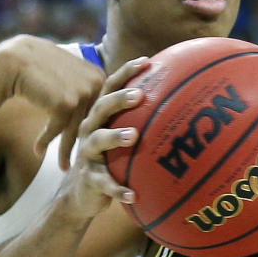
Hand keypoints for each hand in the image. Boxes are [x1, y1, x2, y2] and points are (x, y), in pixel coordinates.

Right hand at [0, 35, 106, 156]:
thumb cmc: (37, 66)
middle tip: (78, 162)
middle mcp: (95, 83)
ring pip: (74, 128)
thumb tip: (90, 101)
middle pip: (88, 120)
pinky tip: (37, 151)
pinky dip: (46, 140)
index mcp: (98, 75)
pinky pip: (57, 129)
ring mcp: (83, 93)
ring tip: (63, 167)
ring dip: (65, 149)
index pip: (96, 108)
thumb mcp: (65, 69)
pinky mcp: (67, 104)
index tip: (86, 143)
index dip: (88, 127)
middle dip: (81, 142)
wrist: (14, 60)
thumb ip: (80, 82)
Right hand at [55, 57, 148, 219]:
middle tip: (140, 95)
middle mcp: (90, 131)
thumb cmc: (108, 160)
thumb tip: (178, 104)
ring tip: (133, 137)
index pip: (111, 88)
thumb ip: (139, 122)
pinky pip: (104, 183)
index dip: (126, 73)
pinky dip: (118, 189)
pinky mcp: (88, 179)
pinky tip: (133, 195)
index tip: (147, 61)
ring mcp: (87, 155)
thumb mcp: (119, 139)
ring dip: (115, 137)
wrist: (79, 195)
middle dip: (119, 100)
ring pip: (98, 141)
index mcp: (100, 118)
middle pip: (102, 109)